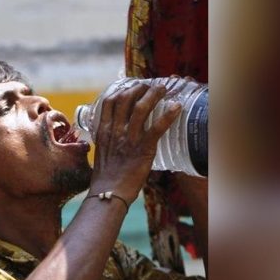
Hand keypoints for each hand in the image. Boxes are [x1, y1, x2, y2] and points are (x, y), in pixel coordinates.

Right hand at [89, 84, 180, 203]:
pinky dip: (168, 115)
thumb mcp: (102, 151)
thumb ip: (108, 140)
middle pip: (125, 99)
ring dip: (153, 95)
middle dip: (139, 88)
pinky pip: (157, 128)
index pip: (109, 101)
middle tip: (150, 86)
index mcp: (104, 130)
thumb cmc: (105, 177)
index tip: (131, 86)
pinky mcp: (143, 149)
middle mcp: (116, 131)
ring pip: (141, 108)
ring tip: (162, 89)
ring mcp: (129, 139)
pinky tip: (177, 107)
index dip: (122, 89)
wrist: (109, 193)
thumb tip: (118, 134)